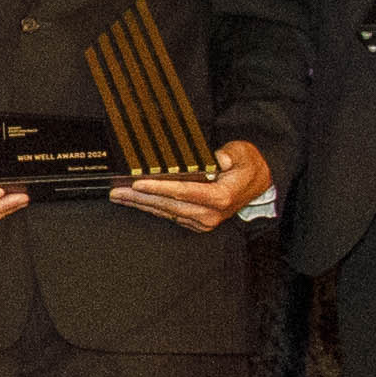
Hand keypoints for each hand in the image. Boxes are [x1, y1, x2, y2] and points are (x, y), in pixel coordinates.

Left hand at [116, 139, 277, 233]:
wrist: (258, 184)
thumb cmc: (247, 166)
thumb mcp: (242, 153)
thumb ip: (229, 155)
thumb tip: (216, 159)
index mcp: (220, 197)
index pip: (184, 191)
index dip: (159, 187)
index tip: (139, 183)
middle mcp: (210, 213)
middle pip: (169, 204)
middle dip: (140, 197)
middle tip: (118, 191)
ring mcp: (203, 221)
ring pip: (166, 212)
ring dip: (141, 204)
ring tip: (119, 196)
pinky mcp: (197, 223)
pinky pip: (170, 215)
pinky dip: (152, 208)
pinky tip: (136, 202)